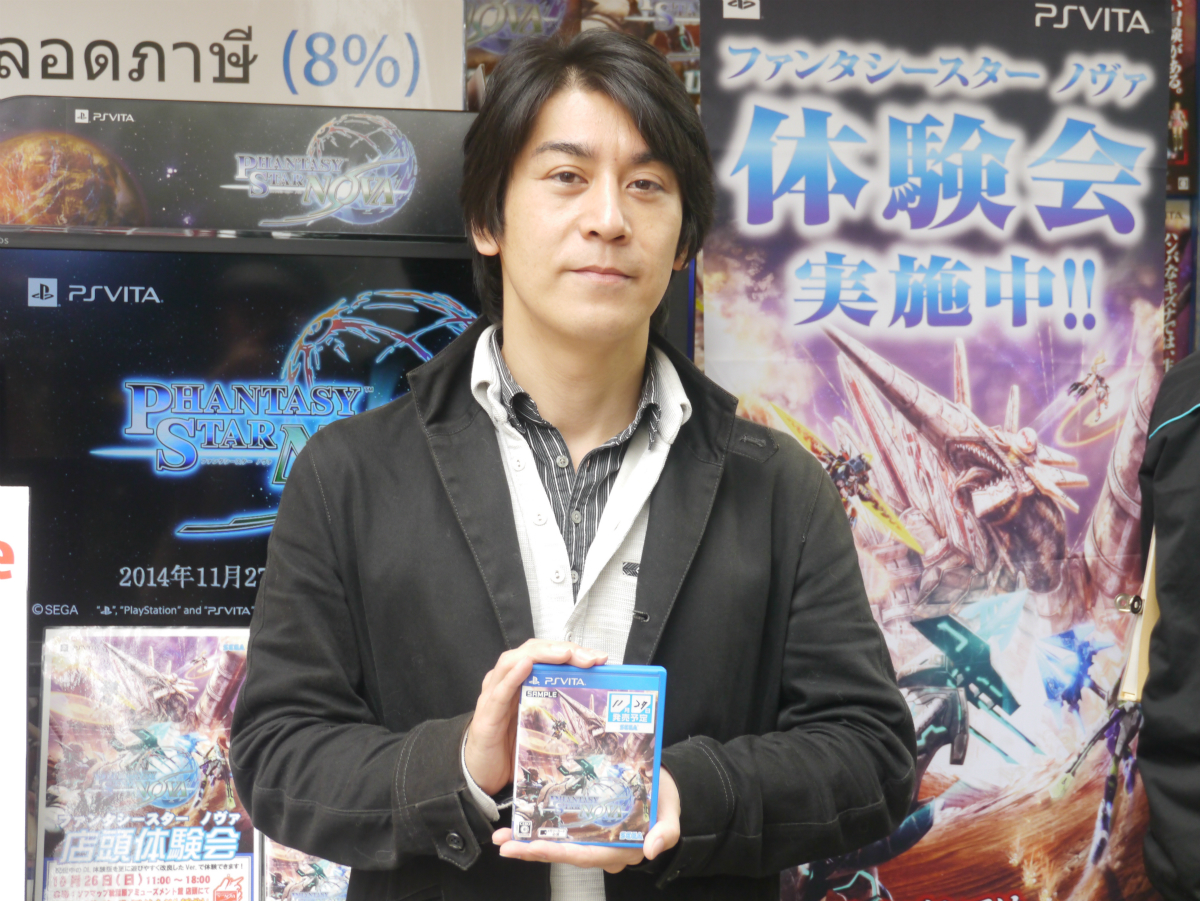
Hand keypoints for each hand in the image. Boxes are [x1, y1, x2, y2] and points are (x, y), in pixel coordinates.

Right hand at [464, 639, 607, 795]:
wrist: (483, 775)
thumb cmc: (512, 748)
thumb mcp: (541, 724)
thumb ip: (557, 710)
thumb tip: (595, 707)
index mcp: (521, 681)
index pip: (547, 655)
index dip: (572, 652)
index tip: (598, 659)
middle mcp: (506, 681)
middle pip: (533, 651)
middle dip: (563, 650)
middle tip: (589, 658)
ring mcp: (494, 695)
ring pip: (514, 661)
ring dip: (542, 655)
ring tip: (564, 654)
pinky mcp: (486, 715)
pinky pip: (499, 691)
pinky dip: (513, 676)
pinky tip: (526, 666)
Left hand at [492, 769, 680, 873]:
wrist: (663, 785)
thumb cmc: (665, 800)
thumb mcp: (671, 813)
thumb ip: (666, 831)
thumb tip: (652, 848)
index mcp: (620, 849)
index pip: (584, 855)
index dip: (557, 853)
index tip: (532, 848)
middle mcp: (602, 847)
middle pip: (564, 853)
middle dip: (532, 851)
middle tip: (505, 845)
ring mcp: (592, 836)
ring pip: (558, 843)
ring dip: (530, 842)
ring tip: (503, 837)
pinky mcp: (586, 823)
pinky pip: (561, 830)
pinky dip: (541, 829)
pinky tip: (520, 824)